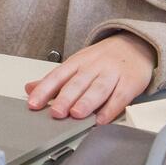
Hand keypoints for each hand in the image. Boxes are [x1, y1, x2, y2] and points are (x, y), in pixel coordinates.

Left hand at [23, 33, 155, 124]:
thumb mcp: (77, 64)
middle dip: (65, 97)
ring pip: (98, 88)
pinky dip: (112, 108)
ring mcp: (112, 73)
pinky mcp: (130, 82)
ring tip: (76, 114)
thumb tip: (29, 89)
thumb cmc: (102, 59)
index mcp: (77, 62)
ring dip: (87, 101)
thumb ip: (55, 80)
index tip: (33, 104)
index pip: (57, 76)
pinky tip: (103, 119)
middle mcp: (93, 67)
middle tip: (56, 112)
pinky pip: (121, 96)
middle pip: (77, 83)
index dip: (44, 90)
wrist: (136, 45)